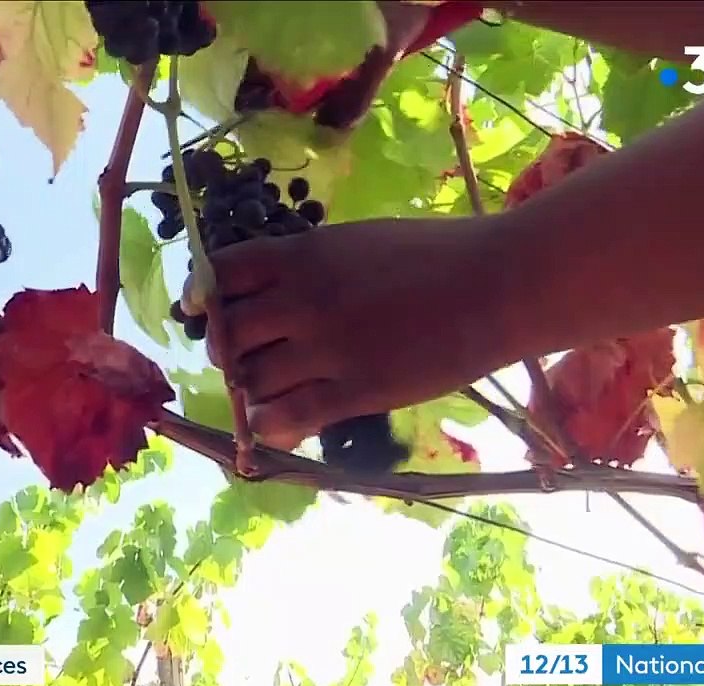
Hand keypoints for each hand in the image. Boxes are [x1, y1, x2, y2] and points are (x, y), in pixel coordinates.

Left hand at [182, 215, 520, 444]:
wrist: (499, 284)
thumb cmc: (436, 255)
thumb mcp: (356, 242)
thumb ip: (307, 266)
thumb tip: (265, 294)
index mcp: (301, 255)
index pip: (220, 275)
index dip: (204, 297)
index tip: (204, 310)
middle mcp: (301, 300)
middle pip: (227, 337)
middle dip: (228, 352)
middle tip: (247, 359)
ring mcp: (326, 348)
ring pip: (251, 382)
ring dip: (252, 392)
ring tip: (272, 391)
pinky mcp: (355, 391)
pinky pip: (286, 418)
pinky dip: (270, 425)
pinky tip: (280, 423)